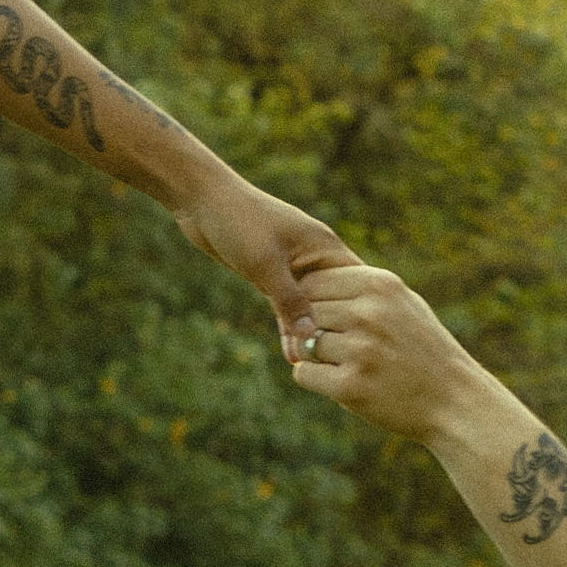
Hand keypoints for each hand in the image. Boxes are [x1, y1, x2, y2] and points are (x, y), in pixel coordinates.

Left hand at [175, 178, 362, 361]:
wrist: (201, 200)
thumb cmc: (238, 221)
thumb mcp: (265, 264)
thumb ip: (289, 300)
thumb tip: (312, 335)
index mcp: (323, 245)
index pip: (355, 282)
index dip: (360, 311)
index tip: (365, 341)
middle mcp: (314, 255)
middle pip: (335, 299)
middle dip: (334, 328)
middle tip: (338, 362)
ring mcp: (294, 265)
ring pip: (309, 306)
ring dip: (307, 332)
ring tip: (312, 365)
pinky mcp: (273, 274)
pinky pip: (287, 305)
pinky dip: (287, 326)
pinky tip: (289, 353)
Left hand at [291, 266, 481, 445]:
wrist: (455, 401)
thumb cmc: (424, 350)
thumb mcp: (403, 304)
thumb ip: (360, 289)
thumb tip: (305, 282)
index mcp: (380, 285)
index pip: (313, 281)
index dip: (308, 302)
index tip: (324, 320)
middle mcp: (369, 313)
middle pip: (304, 311)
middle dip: (307, 330)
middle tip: (332, 347)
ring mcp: (359, 350)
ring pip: (302, 343)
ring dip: (313, 356)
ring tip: (344, 365)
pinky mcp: (350, 386)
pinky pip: (304, 374)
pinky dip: (316, 380)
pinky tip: (343, 382)